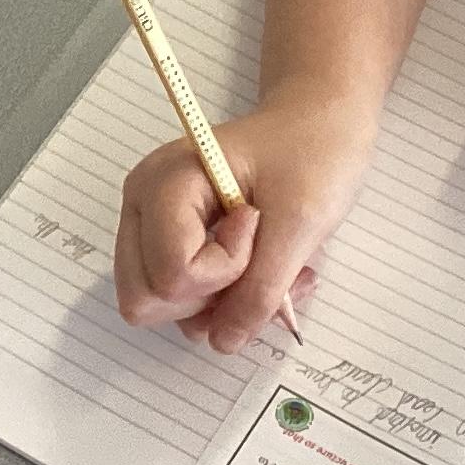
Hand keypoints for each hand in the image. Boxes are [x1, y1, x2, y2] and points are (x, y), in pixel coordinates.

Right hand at [114, 90, 379, 355]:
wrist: (320, 123)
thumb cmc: (312, 152)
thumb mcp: (300, 222)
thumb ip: (260, 290)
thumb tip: (224, 341)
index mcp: (163, 184)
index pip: (172, 273)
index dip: (225, 271)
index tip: (258, 227)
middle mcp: (144, 207)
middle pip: (146, 299)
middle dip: (209, 299)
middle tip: (259, 258)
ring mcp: (153, 227)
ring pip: (162, 306)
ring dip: (222, 303)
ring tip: (271, 264)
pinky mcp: (172, 244)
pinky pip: (183, 298)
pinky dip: (223, 297)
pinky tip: (262, 268)